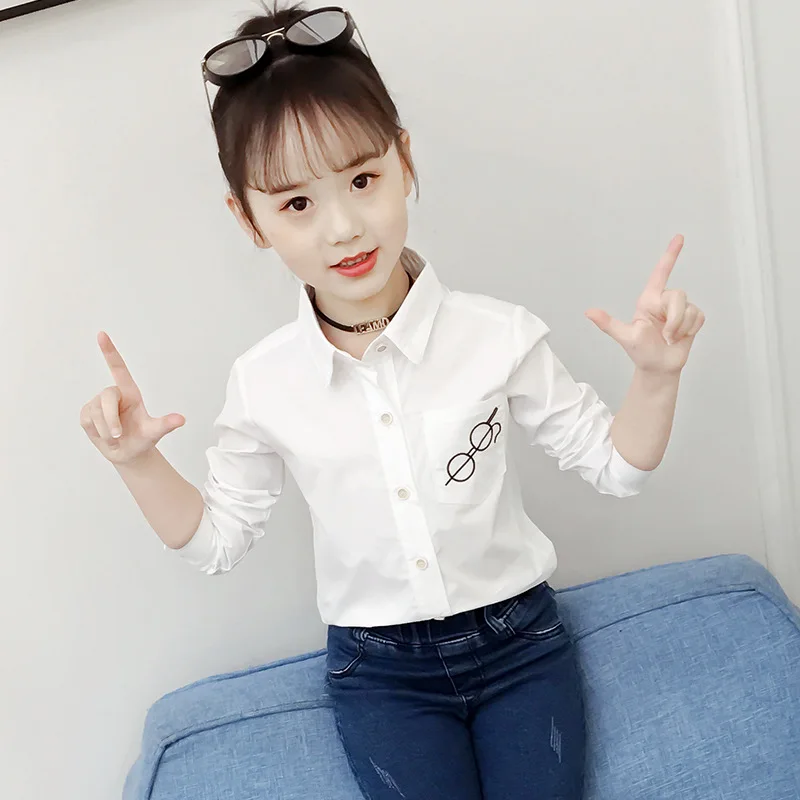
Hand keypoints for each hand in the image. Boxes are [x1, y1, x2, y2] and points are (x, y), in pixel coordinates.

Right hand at [79, 332, 185, 464]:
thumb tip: (181, 419)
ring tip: (115, 437)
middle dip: (111, 419)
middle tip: (118, 435)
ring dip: (106, 430)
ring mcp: (98, 404)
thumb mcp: (155, 432)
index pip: (118, 368)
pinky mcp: (86, 414)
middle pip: (106, 396)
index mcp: (130, 393)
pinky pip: (88, 420)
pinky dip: (97, 432)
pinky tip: (104, 435)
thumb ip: (166, 424)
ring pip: (96, 412)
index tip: (102, 334)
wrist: (128, 454)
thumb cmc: (142, 439)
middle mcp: (113, 395)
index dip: (110, 351)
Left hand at [585, 235, 704, 373]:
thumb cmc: (640, 352)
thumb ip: (608, 323)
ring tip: (670, 338)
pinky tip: (681, 337)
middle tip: (665, 335)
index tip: (679, 237)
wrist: (659, 368)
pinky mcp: (692, 318)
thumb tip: (589, 312)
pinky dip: (691, 329)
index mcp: (648, 301)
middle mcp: (664, 302)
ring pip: (689, 308)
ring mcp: (679, 310)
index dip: (670, 255)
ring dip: (681, 327)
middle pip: (678, 295)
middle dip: (673, 318)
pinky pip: (699, 316)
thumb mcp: (624, 336)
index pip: (660, 273)